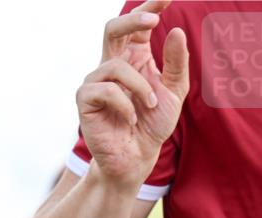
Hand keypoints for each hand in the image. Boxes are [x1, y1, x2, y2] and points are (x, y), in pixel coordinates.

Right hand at [77, 0, 188, 188]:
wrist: (136, 158)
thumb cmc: (152, 124)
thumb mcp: (173, 90)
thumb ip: (175, 62)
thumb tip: (174, 31)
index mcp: (133, 58)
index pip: (138, 26)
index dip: (150, 7)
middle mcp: (111, 66)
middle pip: (112, 29)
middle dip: (133, 20)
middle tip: (155, 20)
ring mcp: (95, 82)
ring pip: (114, 65)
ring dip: (139, 86)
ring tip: (149, 105)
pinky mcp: (85, 101)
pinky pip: (105, 90)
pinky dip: (125, 104)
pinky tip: (131, 119)